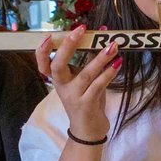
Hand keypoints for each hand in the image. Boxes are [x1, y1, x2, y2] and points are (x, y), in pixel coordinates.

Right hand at [36, 25, 119, 144]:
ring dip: (99, 58)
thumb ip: (88, 60)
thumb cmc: (85, 100)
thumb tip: (102, 34)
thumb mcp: (83, 80)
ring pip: (84, 75)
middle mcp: (62, 87)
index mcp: (57, 80)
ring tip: (112, 45)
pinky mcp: (87, 105)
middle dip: (68, 46)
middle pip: (58, 66)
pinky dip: (108, 73)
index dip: (42, 51)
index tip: (48, 36)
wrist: (87, 131)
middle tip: (81, 29)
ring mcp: (74, 97)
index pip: (42, 64)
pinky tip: (117, 63)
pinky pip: (98, 86)